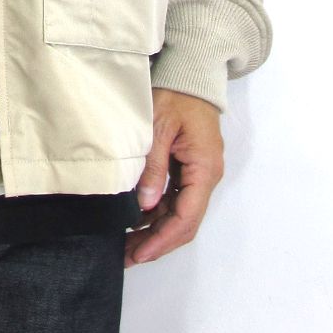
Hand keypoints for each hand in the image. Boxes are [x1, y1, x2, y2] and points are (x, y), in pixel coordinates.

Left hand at [124, 87, 224, 268]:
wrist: (191, 75)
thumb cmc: (177, 95)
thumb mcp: (158, 127)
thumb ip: (153, 166)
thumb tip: (144, 205)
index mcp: (204, 169)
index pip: (186, 217)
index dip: (162, 239)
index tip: (139, 254)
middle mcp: (206, 177)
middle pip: (183, 223)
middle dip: (157, 243)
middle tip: (127, 257)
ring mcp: (198, 174)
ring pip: (178, 214)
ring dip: (155, 231)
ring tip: (126, 245)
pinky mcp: (188, 169)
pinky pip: (174, 200)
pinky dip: (156, 214)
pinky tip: (135, 221)